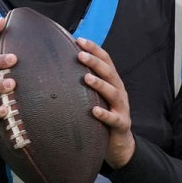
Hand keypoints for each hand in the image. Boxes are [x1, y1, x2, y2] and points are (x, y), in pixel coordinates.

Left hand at [77, 37, 134, 167]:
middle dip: (95, 62)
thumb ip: (86, 83)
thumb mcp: (96, 96)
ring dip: (100, 84)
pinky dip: (104, 114)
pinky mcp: (121, 124)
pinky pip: (113, 118)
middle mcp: (119, 91)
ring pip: (113, 92)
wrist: (120, 142)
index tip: (79, 40)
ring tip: (86, 78)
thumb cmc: (104, 114)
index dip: (94, 49)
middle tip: (80, 55)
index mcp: (113, 82)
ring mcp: (121, 107)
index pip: (106, 60)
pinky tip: (94, 111)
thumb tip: (60, 66)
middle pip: (109, 72)